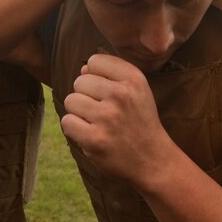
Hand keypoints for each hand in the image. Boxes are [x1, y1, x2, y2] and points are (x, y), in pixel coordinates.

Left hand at [61, 54, 168, 184]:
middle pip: (79, 81)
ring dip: (79, 113)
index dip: (95, 77)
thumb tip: (82, 69)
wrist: (153, 160)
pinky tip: (90, 135)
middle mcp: (121, 94)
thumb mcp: (137, 91)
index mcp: (134, 78)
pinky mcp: (95, 139)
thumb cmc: (140, 122)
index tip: (107, 93)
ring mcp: (108, 117)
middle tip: (103, 113)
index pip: (94, 61)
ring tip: (96, 123)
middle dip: (86, 96)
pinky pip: (67, 122)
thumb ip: (111, 76)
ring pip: (71, 100)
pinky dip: (74, 129)